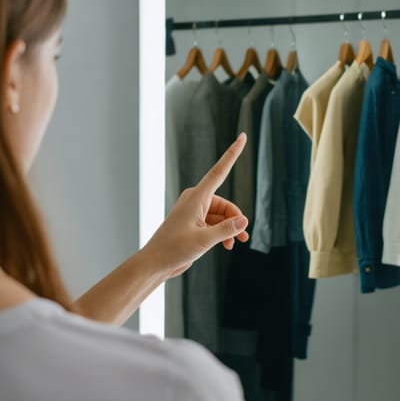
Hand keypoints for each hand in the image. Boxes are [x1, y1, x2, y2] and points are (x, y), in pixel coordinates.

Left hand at [142, 133, 249, 279]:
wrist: (156, 263)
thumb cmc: (174, 249)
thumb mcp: (204, 240)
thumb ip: (226, 229)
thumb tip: (244, 221)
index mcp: (196, 197)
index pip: (220, 171)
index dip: (232, 154)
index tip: (242, 137)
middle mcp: (195, 200)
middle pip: (225, 203)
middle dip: (235, 219)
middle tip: (243, 237)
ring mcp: (194, 212)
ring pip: (221, 215)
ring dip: (230, 228)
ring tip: (237, 244)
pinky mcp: (193, 224)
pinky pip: (214, 223)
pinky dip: (222, 233)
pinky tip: (228, 246)